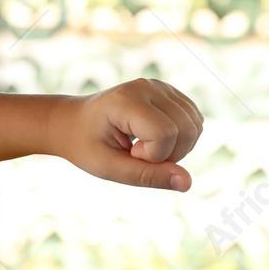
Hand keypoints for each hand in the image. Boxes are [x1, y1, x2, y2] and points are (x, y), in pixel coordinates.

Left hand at [53, 78, 202, 190]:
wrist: (72, 123)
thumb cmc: (86, 145)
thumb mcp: (108, 167)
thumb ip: (147, 176)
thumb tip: (187, 183)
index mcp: (125, 100)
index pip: (165, 133)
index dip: (153, 156)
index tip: (127, 153)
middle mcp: (147, 86)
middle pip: (187, 130)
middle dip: (168, 154)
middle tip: (135, 152)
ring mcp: (161, 86)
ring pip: (196, 126)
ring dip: (176, 148)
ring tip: (142, 146)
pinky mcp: (170, 92)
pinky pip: (195, 121)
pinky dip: (181, 139)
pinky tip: (153, 139)